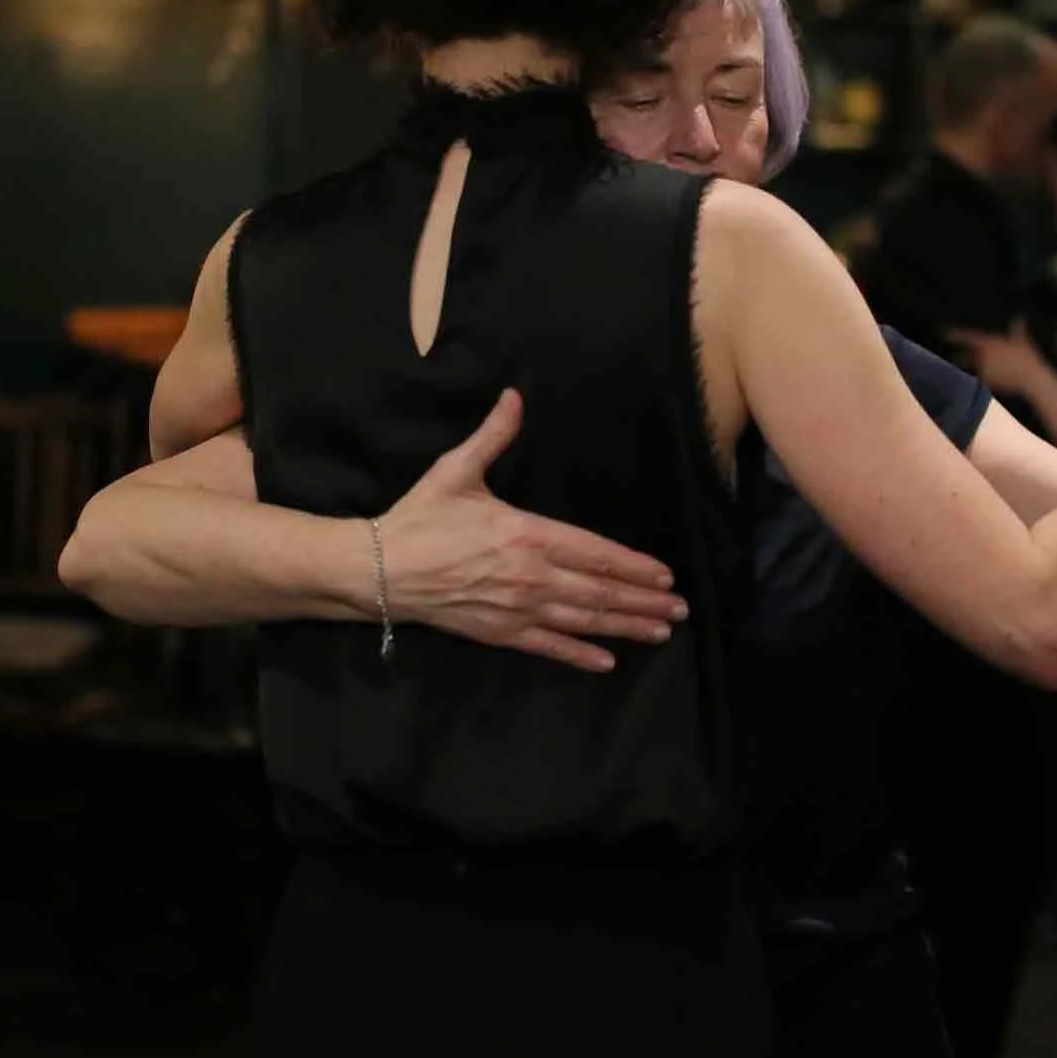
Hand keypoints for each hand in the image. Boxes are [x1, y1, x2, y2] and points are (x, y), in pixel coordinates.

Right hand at [377, 389, 687, 672]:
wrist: (378, 569)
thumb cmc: (420, 518)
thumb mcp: (456, 470)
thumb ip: (493, 436)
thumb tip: (514, 397)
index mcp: (526, 533)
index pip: (595, 552)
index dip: (633, 566)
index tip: (664, 575)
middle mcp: (530, 575)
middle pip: (599, 591)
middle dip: (643, 600)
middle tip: (678, 608)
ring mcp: (516, 608)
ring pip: (582, 620)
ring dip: (625, 626)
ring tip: (660, 631)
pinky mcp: (498, 633)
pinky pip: (548, 646)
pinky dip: (580, 654)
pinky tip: (607, 661)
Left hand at [942, 318, 1052, 399]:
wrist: (1031, 378)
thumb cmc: (1027, 356)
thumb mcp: (1022, 340)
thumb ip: (1018, 328)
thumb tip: (1019, 317)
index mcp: (988, 343)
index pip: (967, 337)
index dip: (954, 334)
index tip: (942, 332)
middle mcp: (982, 356)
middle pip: (964, 357)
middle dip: (959, 356)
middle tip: (954, 356)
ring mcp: (984, 370)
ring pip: (975, 368)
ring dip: (976, 368)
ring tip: (985, 368)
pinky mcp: (988, 382)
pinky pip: (984, 378)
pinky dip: (987, 377)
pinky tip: (997, 377)